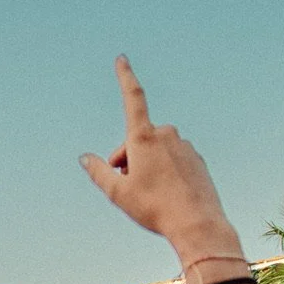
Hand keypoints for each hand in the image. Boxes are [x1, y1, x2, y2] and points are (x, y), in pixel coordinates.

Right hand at [80, 58, 236, 262]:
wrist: (198, 225)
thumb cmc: (155, 208)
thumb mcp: (117, 193)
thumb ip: (98, 172)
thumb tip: (84, 158)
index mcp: (144, 138)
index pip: (133, 98)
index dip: (125, 77)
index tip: (122, 58)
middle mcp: (166, 135)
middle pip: (136, 140)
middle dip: (127, 158)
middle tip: (127, 187)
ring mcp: (184, 146)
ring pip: (155, 151)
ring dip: (146, 165)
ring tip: (150, 194)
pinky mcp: (196, 159)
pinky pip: (173, 160)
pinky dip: (165, 172)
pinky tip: (168, 194)